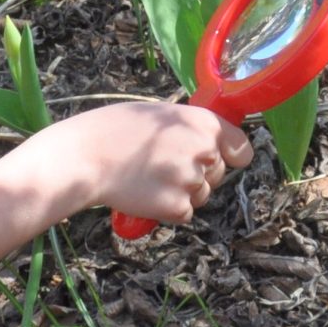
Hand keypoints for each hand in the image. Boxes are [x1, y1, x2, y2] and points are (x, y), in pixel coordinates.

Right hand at [52, 102, 253, 224]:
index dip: (232, 155)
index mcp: (203, 122)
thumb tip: (208, 142)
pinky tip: (145, 194)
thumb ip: (189, 128)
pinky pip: (184, 213)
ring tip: (148, 177)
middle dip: (198, 174)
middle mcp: (204, 150)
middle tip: (162, 166)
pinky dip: (168, 209)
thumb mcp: (160, 114)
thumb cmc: (115, 130)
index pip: (241, 147)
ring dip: (181, 192)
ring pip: (200, 195)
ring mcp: (192, 180)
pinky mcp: (177, 206)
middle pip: (217, 173)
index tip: (225, 159)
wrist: (86, 157)